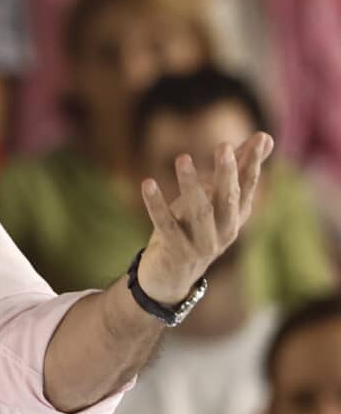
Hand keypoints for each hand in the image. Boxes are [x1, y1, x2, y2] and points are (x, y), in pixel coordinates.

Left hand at [137, 132, 273, 303]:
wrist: (172, 277)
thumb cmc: (195, 229)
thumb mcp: (215, 200)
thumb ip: (236, 170)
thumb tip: (264, 136)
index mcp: (235, 216)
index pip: (247, 186)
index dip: (253, 162)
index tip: (260, 137)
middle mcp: (224, 231)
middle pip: (228, 198)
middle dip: (228, 172)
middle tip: (224, 146)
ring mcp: (202, 244)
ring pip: (199, 211)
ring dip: (191, 184)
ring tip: (182, 158)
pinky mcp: (176, 251)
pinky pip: (165, 225)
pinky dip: (156, 204)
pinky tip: (147, 183)